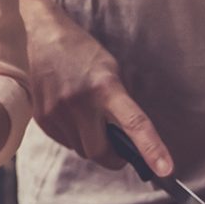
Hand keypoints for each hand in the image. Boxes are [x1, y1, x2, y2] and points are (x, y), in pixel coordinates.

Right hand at [21, 0, 172, 175]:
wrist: (41, 34)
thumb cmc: (82, 51)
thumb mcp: (110, 71)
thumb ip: (119, 104)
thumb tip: (127, 139)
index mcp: (105, 88)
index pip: (134, 124)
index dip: (151, 149)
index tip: (164, 170)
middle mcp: (79, 102)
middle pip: (99, 152)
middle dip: (110, 153)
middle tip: (115, 140)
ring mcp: (56, 110)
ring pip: (79, 149)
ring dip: (88, 142)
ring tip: (85, 116)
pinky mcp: (40, 116)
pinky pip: (63, 141)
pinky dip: (71, 135)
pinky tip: (69, 113)